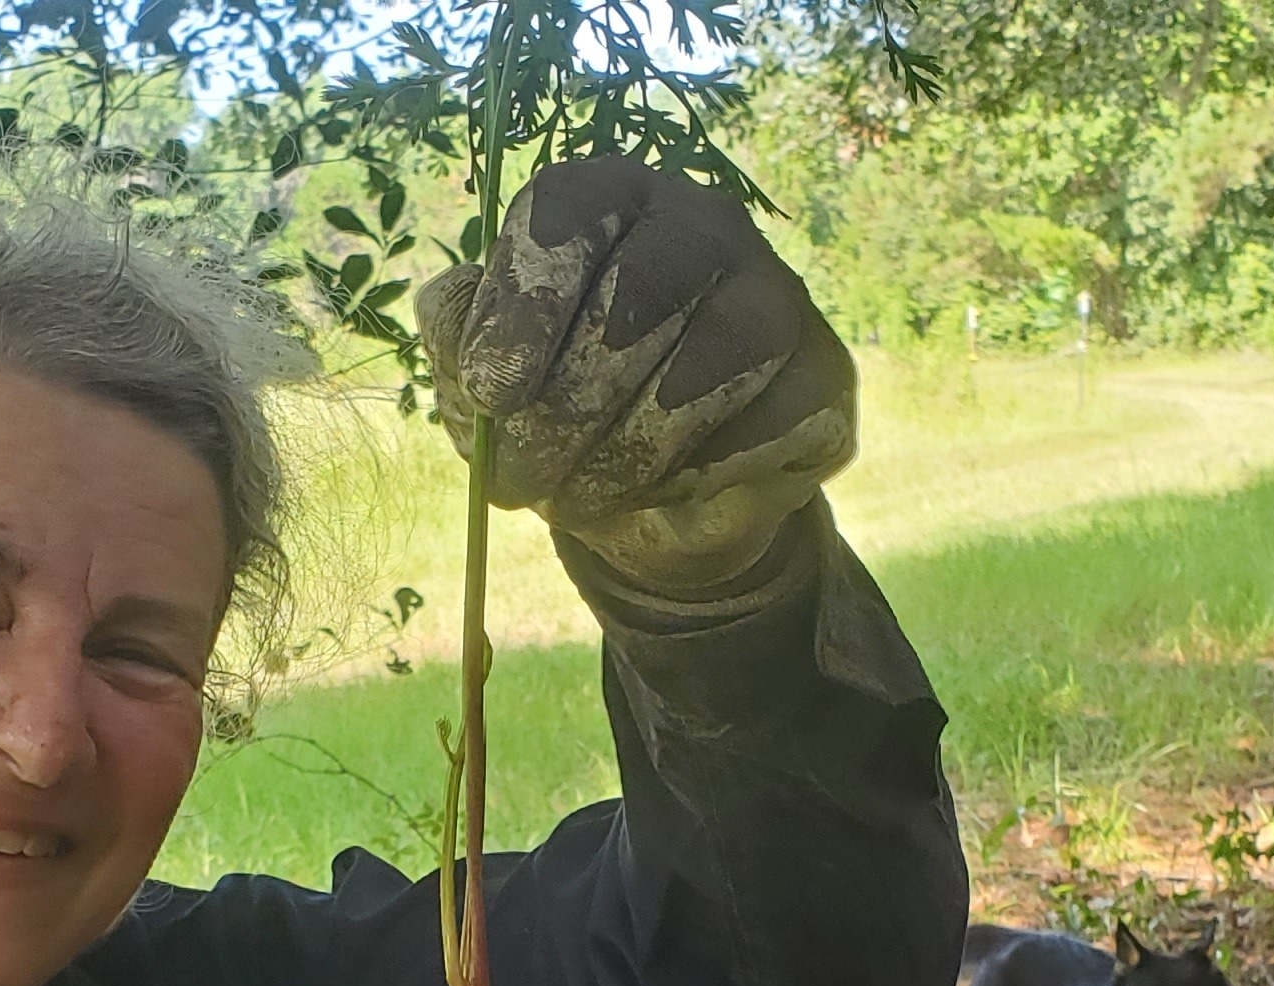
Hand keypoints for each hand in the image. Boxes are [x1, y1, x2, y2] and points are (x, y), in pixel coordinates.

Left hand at [418, 156, 855, 597]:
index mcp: (613, 196)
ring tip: (575, 501)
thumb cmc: (557, 407)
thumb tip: (451, 316)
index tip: (488, 392)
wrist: (656, 493)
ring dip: (622, 456)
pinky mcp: (823, 376)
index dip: (522, 306)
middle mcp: (704, 224)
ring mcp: (775, 295)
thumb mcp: (484, 372)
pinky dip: (694, 477)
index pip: (569, 211)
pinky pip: (762, 430)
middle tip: (518, 480)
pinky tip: (657, 491)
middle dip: (562, 410)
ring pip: (702, 370)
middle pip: (634, 299)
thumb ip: (454, 332)